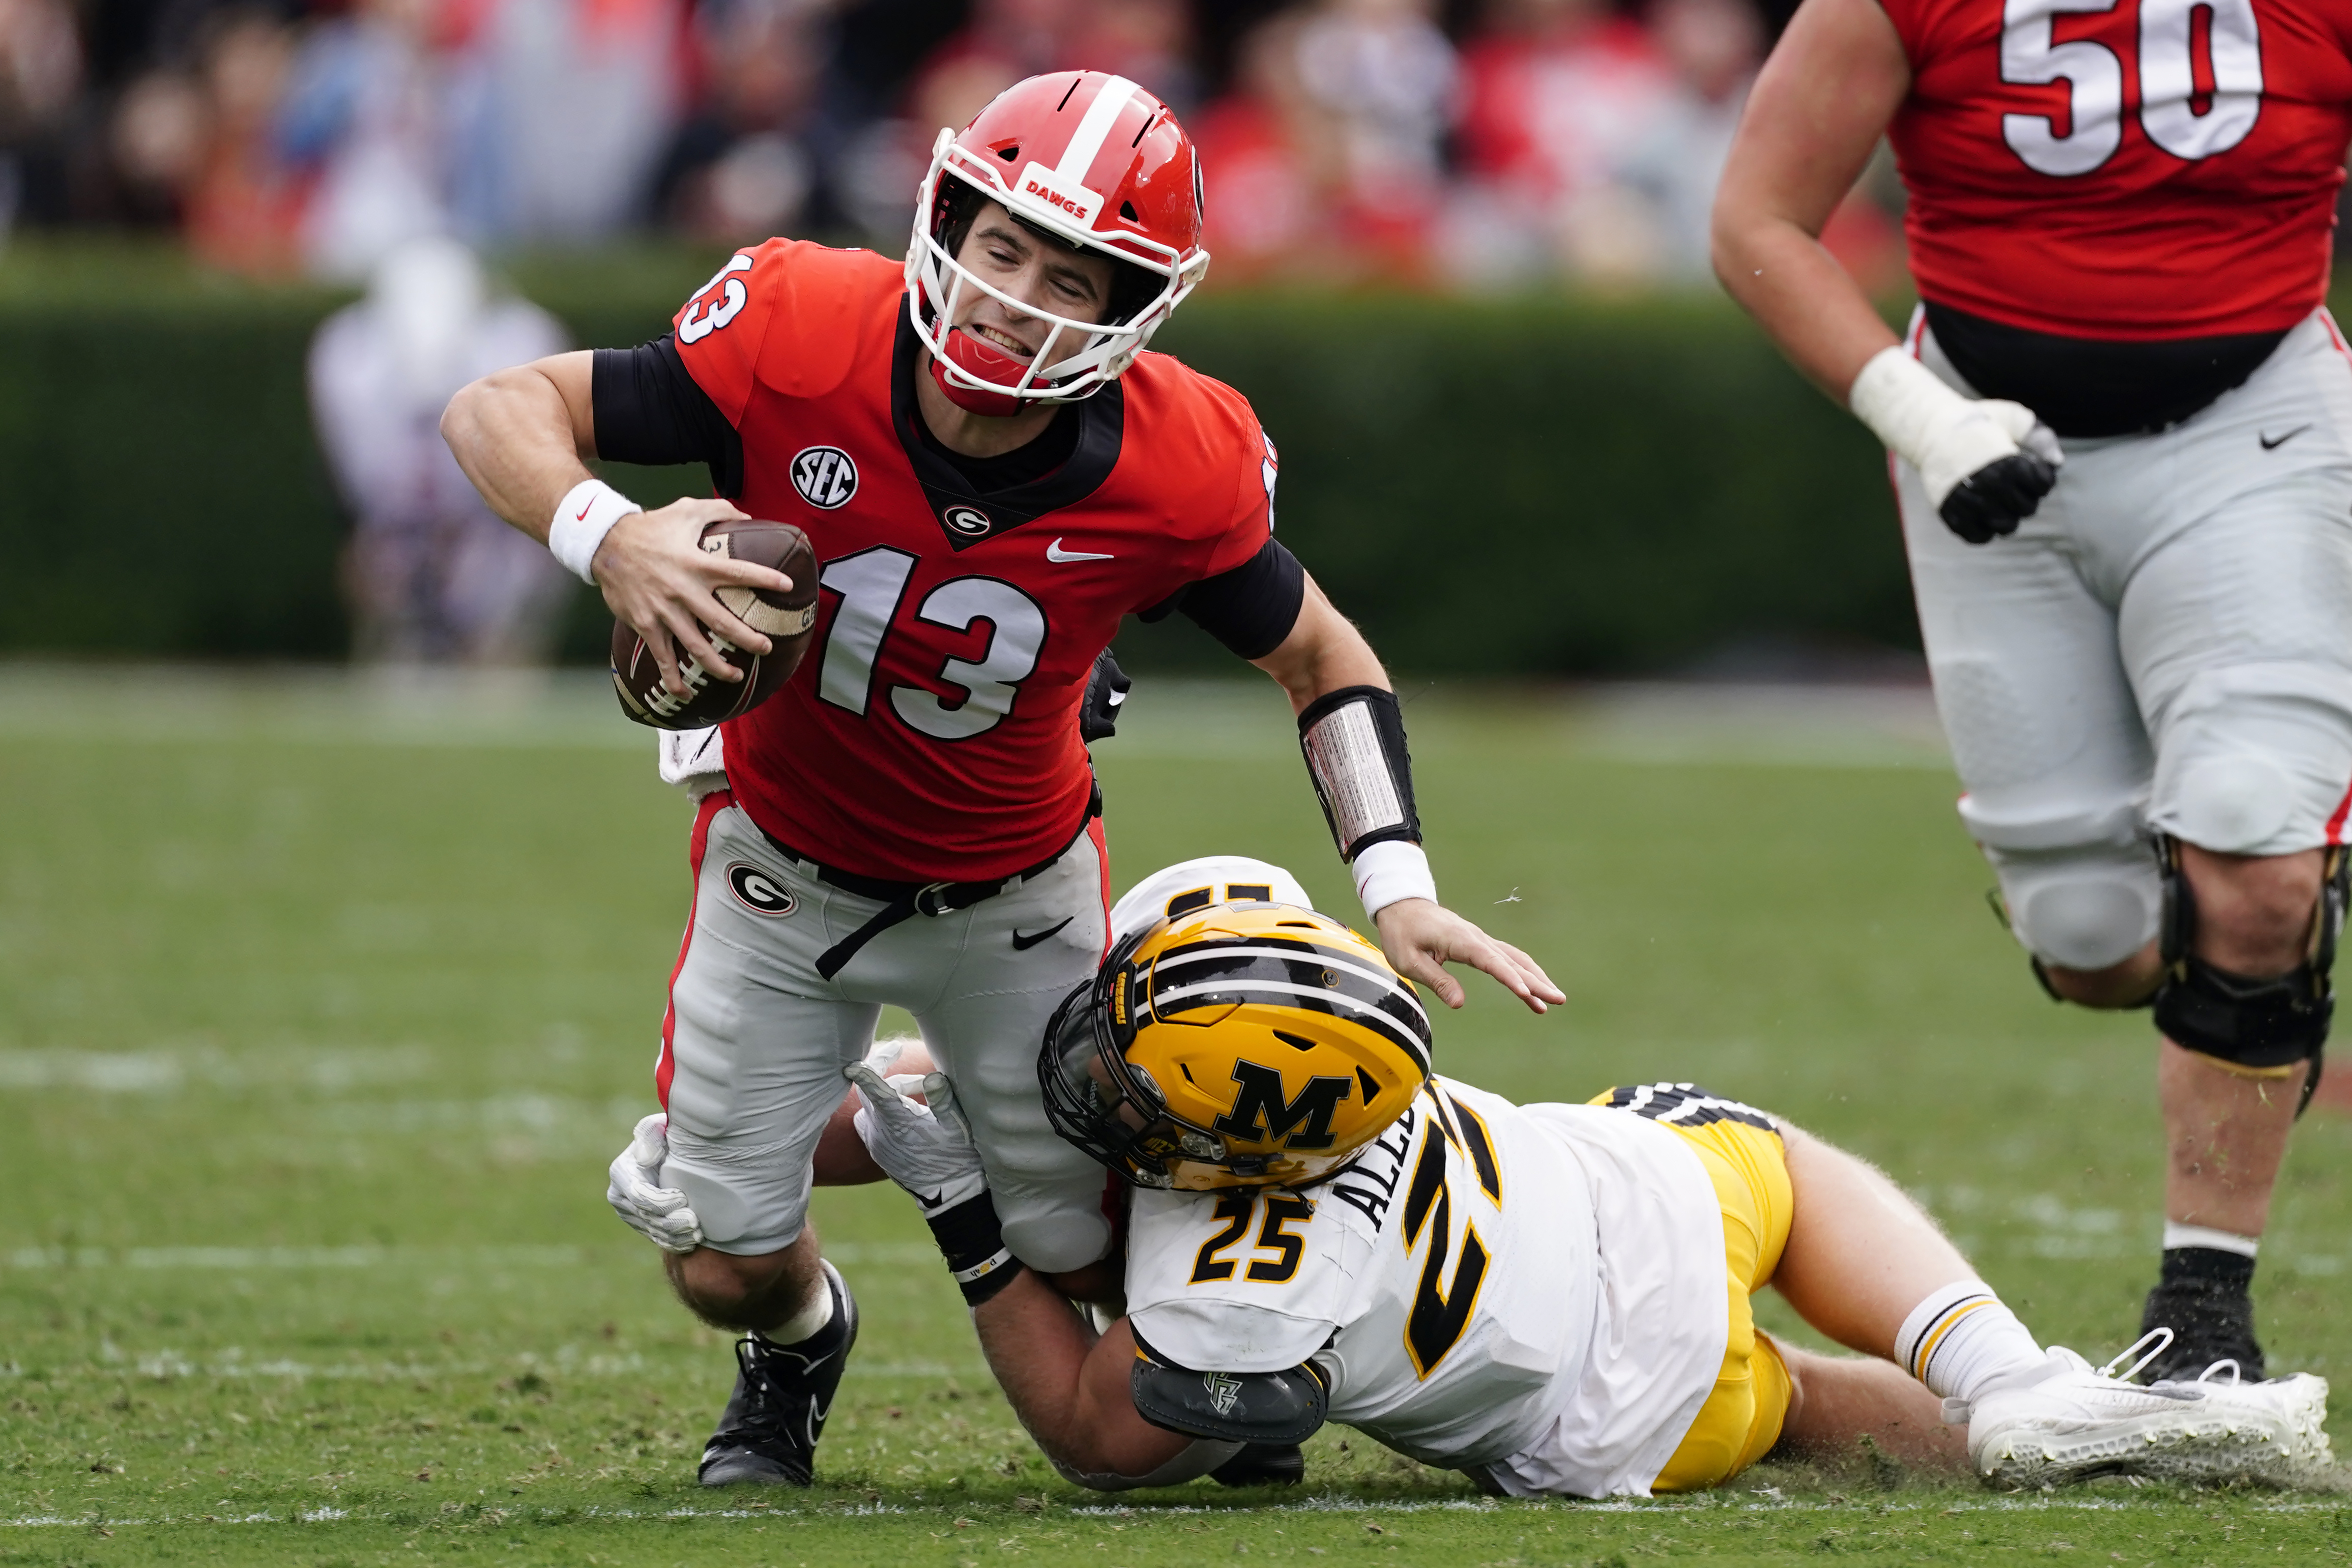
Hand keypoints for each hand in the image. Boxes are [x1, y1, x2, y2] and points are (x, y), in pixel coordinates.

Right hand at [592, 497, 791, 696]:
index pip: (738, 572)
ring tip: (737, 676)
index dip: (764, 578)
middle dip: (747, 639)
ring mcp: (663, 611)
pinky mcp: (645, 624)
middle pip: (721, 622)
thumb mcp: (685, 509)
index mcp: (697, 563)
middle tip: (766, 648)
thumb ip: (719, 510)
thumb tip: (748, 515)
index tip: (787, 586)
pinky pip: (662, 657)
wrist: (605, 543)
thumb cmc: (651, 527)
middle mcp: (683, 590)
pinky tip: (685, 694)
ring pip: (695, 646)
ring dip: (717, 666)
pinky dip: (673, 678)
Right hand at [606, 1113, 703, 1252]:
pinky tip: (691, 1242)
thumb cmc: (666, 1135)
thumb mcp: (657, 1126)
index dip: (662, 1201)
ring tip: (697, 1233)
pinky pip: (655, 1238)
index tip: (684, 1198)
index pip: (640, 1195)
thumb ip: (650, 1133)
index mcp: (621, 1172)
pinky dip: (674, 1243)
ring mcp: (629, 1213)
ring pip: (652, 1231)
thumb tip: (646, 1158)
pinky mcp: (640, 1224)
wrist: (670, 1151)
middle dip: (672, 1222)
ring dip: (676, 1236)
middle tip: (695, 1222)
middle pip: (647, 1217)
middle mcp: (619, 1195)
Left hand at [844, 1047, 987, 1216]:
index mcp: (900, 1121)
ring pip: (870, 1107)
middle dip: (885, 1071)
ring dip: (887, 1095)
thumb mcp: (958, 1128)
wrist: (948, 1194)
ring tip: (916, 1094)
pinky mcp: (877, 1151)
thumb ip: (944, 1100)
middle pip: (869, 1093)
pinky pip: (869, 1123)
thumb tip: (932, 1076)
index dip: (866, 1073)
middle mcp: (881, 1131)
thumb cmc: (957, 1158)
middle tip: (907, 1061)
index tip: (850, 1064)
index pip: (876, 1090)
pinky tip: (903, 1113)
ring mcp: (876, 1143)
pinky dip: (881, 1112)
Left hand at [1372, 898, 1563, 1013]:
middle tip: (1558, 999)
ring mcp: (1480, 939)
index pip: (1490, 962)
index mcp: (1460, 940)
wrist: (1402, 905)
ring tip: (1553, 999)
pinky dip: (1523, 971)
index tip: (1526, 993)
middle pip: (1512, 961)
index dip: (1509, 978)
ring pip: (1515, 958)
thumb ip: (1436, 980)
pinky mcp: (1479, 943)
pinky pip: (1507, 957)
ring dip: (1536, 977)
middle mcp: (1476, 938)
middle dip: (1536, 981)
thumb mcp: (1409, 960)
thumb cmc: (1402, 933)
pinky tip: (1532, 988)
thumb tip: (1460, 1004)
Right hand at [1928, 401, 2062, 544]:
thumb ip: (2041, 437)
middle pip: (2027, 508)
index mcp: (2011, 464)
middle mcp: (1993, 486)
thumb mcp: (2013, 417)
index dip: (2040, 478)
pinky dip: (1985, 532)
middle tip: (2012, 487)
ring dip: (2008, 517)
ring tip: (1999, 504)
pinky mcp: (1952, 513)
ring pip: (2005, 527)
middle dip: (2025, 498)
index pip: (2043, 486)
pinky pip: (1978, 536)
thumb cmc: (1977, 421)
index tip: (2028, 470)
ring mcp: (1971, 502)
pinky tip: (1983, 517)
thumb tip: (2057, 463)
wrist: (1931, 430)